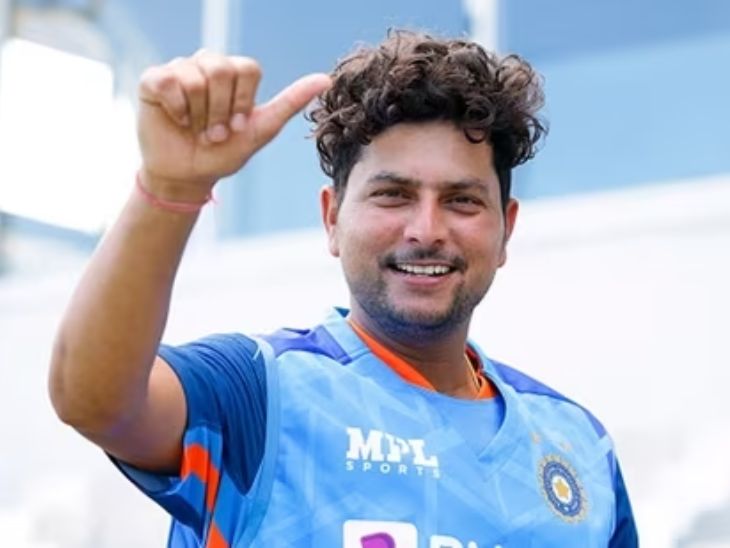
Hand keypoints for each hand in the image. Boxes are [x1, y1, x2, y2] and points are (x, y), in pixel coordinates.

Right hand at [137, 51, 330, 198]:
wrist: (190, 176)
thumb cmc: (225, 153)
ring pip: (193, 77)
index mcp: (235, 74)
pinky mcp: (154, 80)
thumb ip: (291, 103)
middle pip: (220, 70)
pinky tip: (178, 120)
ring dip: (198, 114)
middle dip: (220, 110)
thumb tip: (325, 80)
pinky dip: (176, 108)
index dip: (243, 102)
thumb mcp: (262, 130)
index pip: (247, 69)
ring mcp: (180, 70)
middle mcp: (208, 66)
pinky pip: (166, 81)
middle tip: (215, 132)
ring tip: (196, 129)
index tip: (238, 126)